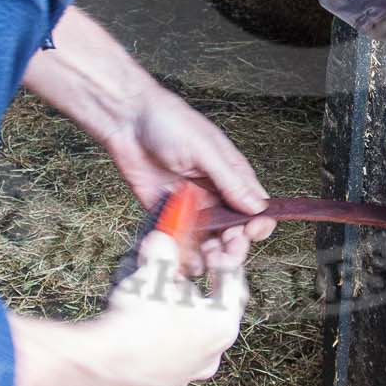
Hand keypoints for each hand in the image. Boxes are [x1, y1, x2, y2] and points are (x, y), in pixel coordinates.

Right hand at [6, 232, 248, 385]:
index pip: (234, 283)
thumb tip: (162, 238)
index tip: (210, 247)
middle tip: (187, 265)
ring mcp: (191, 370)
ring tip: (163, 289)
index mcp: (222, 324)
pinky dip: (168, 329)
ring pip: (195, 329)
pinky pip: (175, 347)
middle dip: (201, 282)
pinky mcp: (168, 380)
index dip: (222, 258)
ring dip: (184, 306)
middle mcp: (213, 352)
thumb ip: (163, 250)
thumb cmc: (137, 320)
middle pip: (216, 307)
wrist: (104, 367)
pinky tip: (147, 317)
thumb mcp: (153, 273)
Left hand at [23, 9, 276, 258]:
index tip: (251, 234)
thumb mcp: (206, 150)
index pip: (255, 208)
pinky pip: (181, 241)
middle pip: (235, 231)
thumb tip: (258, 207)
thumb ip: (231, 180)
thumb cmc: (169, 123)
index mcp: (231, 175)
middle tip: (226, 254)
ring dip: (213, 256)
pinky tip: (188, 263)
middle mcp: (214, 194)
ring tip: (209, 261)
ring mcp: (191, 206)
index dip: (258, 225)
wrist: (127, 122)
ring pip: (210, 241)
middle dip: (235, 247)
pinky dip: (186, 256)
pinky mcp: (166, 214)